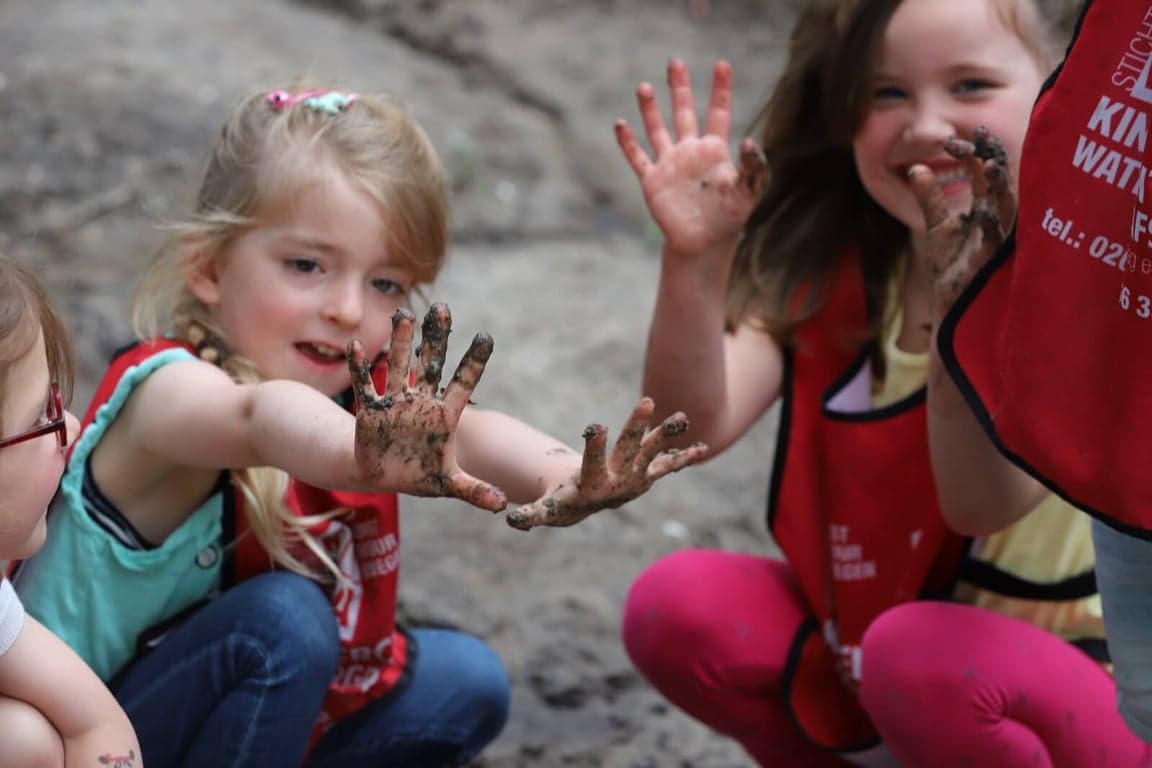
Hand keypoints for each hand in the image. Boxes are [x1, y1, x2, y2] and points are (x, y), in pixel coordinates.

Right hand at [348, 304, 507, 511]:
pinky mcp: (371, 411)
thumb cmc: (419, 475)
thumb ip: (474, 491)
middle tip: (442, 308)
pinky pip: (365, 386)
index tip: (487, 337)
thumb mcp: (448, 484)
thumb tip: (501, 506)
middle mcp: (421, 402)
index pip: (463, 384)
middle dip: (436, 338)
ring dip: (401, 343)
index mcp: (445, 416)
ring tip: (404, 314)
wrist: (383, 476)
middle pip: (431, 365)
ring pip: (399, 367)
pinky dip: (360, 368)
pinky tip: (358, 346)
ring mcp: (396, 403)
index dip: (474, 363)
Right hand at [506, 397, 707, 529]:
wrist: (590, 508)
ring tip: (682, 418)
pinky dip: (684, 458)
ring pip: (653, 453)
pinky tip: (703, 448)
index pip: (592, 462)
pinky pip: (668, 466)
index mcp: (592, 484)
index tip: (595, 425)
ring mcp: (637, 477)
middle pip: (628, 450)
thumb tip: (511, 521)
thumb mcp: (548, 507)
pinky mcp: (648, 475)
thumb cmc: (564, 501)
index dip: (594, 445)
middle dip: (637, 428)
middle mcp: (619, 480)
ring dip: (667, 436)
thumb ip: (534, 515)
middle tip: (646, 402)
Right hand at [615, 58, 765, 257]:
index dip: (720, 89)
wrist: (702, 243)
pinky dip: (628, 142)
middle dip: (680, 87)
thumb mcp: (748, 192)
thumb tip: (751, 141)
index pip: (718, 112)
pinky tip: (620, 124)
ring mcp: (670, 164)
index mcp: (714, 150)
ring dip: (650, 109)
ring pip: (657, 129)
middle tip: (675, 61)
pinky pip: (638, 157)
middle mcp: (690, 152)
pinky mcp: (652, 181)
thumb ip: (752, 167)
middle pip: (683, 111)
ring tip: (644, 86)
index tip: (722, 65)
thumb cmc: (729, 218)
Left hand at [910, 126, 1015, 320]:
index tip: (951, 143)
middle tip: (982, 138)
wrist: (949, 305)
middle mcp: (997, 218)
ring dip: (1001, 187)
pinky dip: (991, 224)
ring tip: (989, 166)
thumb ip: (930, 198)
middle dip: (993, 159)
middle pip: (1001, 181)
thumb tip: (917, 168)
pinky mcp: (995, 260)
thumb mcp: (937, 226)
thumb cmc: (950, 267)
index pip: (983, 172)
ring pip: (1009, 206)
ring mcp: (999, 237)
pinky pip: (998, 238)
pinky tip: (983, 211)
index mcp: (985, 207)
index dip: (971, 154)